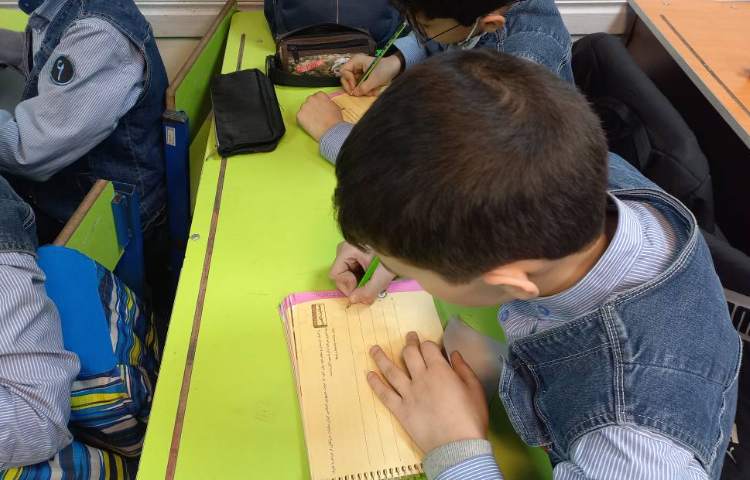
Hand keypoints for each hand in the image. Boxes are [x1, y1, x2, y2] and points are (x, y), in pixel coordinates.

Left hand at [297, 91, 344, 141]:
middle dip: (311, 108)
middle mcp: (311, 98)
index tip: (318, 108)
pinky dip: (303, 121)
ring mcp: (304, 106)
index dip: (318, 103)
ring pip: (303, 109)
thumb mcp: (335, 106)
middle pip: (308, 102)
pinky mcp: (299, 115)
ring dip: (307, 114)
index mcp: (320, 95)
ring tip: (313, 121)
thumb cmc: (334, 120)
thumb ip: (327, 102)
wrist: (330, 130)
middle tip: (316, 116)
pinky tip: (310, 125)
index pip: (316, 96)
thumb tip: (324, 104)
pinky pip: (299, 117)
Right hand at [329, 241, 395, 303]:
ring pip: (348, 273)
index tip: (360, 290)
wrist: (403, 245)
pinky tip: (374, 276)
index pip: (336, 274)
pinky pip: (354, 269)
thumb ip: (367, 290)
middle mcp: (345, 249)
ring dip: (359, 282)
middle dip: (354, 285)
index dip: (346, 286)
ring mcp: (351, 250)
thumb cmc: (391, 257)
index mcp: (346, 251)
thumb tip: (353, 300)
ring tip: (374, 282)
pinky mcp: (358, 253)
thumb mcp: (381, 276)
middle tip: (368, 289)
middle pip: (341, 274)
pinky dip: (363, 276)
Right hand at [340, 54, 401, 95]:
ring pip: (354, 85)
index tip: (354, 87)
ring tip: (372, 92)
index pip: (344, 71)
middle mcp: (356, 66)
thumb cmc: (385, 69)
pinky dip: (367, 90)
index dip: (348, 80)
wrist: (396, 67)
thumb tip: (354, 94)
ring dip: (362, 90)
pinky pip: (361, 87)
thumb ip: (364, 87)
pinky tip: (375, 91)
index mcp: (356, 61)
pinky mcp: (364, 78)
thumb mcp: (374, 79)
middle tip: (359, 94)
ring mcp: (360, 73)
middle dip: (354, 87)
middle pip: (346, 79)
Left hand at [367, 332, 488, 453]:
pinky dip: (375, 383)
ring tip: (373, 349)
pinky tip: (369, 375)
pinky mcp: (400, 410)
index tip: (430, 345)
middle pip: (409, 354)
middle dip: (409, 343)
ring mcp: (408, 394)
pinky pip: (384, 394)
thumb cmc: (471, 418)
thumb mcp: (475, 389)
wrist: (458, 446)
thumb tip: (453, 353)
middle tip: (409, 337)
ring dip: (381, 357)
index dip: (428, 344)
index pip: (428, 349)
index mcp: (440, 371)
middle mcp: (420, 378)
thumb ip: (464, 369)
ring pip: (391, 371)